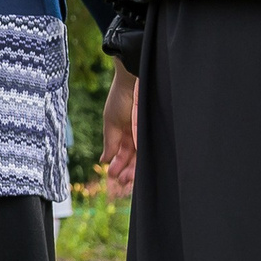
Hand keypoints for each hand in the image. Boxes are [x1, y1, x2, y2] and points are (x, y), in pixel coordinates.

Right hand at [100, 63, 138, 195]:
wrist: (134, 78)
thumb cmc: (120, 97)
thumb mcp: (110, 122)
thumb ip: (110, 142)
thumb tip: (104, 160)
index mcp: (124, 133)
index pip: (122, 154)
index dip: (117, 166)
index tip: (112, 176)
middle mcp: (137, 135)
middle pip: (133, 158)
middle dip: (127, 171)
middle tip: (121, 182)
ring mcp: (147, 133)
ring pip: (142, 156)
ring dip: (134, 170)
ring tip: (127, 180)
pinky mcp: (156, 130)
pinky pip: (151, 148)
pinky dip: (144, 159)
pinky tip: (137, 169)